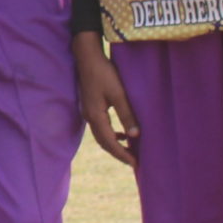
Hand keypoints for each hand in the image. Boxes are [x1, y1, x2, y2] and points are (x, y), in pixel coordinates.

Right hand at [73, 32, 138, 165]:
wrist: (87, 58)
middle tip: (134, 162)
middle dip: (118, 153)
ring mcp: (87, 112)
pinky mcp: (90, 107)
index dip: (123, 154)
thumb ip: (127, 115)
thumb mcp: (119, 94)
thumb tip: (135, 135)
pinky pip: (100, 128)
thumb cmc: (104, 73)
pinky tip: (121, 133)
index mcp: (95, 116)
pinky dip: (110, 135)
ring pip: (101, 136)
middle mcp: (89, 117)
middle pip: (103, 143)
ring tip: (129, 150)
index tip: (135, 164)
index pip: (110, 142)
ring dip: (114, 145)